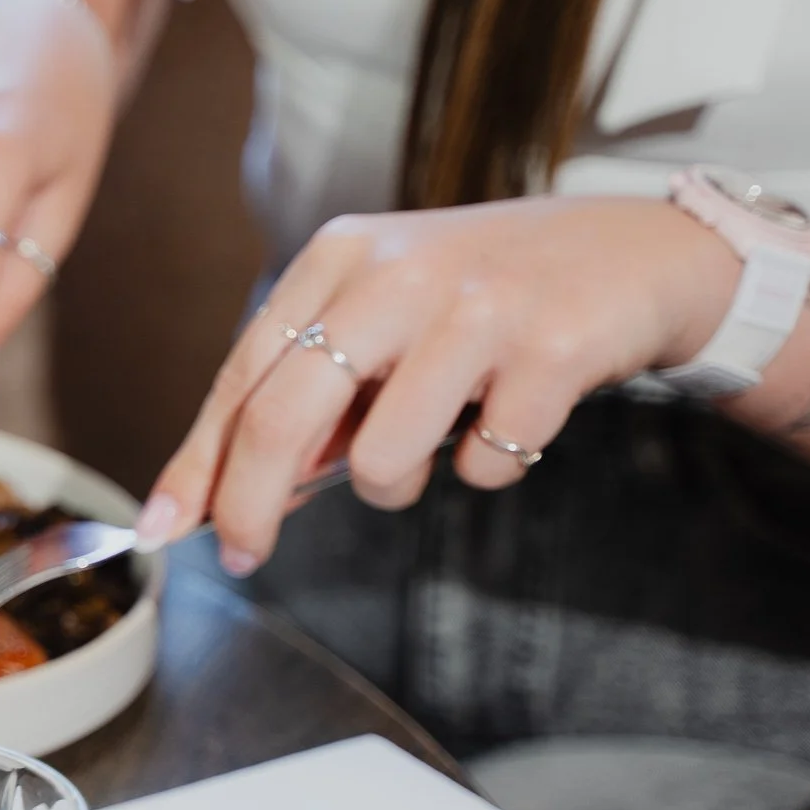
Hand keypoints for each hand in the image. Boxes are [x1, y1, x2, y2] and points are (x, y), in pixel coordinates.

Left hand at [135, 196, 739, 572]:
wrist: (643, 253)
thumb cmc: (491, 298)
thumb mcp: (387, 319)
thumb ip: (313, 394)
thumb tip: (226, 494)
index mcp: (339, 259)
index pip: (243, 377)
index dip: (198, 463)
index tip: (166, 529)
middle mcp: (396, 274)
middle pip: (283, 418)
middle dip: (250, 505)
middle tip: (244, 556)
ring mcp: (476, 308)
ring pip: (379, 459)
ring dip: (397, 482)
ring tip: (437, 438)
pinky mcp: (552, 348)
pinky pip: (481, 466)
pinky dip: (488, 466)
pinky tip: (513, 418)